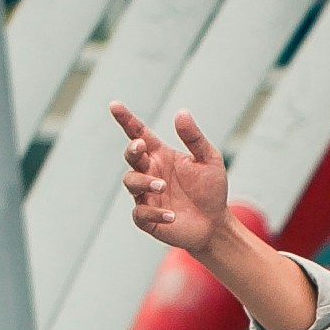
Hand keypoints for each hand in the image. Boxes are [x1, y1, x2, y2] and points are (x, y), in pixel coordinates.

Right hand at [111, 102, 228, 251]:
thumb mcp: (210, 160)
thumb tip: (181, 112)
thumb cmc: (210, 190)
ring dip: (144, 182)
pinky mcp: (148, 219)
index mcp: (161, 155)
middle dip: (132, 150)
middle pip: (131, 156)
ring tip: (163, 186)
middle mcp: (150, 172)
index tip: (114, 105)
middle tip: (140, 146)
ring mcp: (146, 196)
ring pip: (131, 182)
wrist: (215, 224)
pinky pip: (140, 213)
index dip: (126, 119)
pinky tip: (172, 215)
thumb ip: (194, 138)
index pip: (139, 134)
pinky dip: (154, 213)